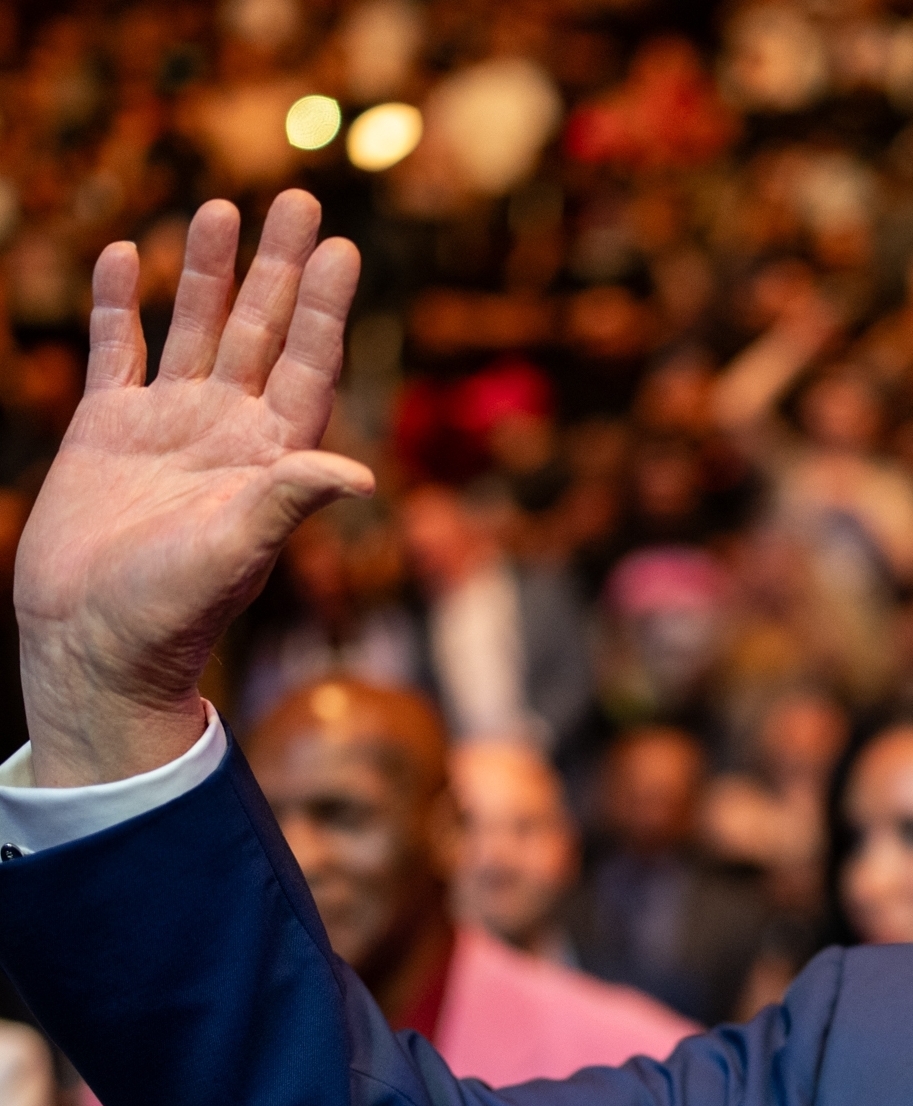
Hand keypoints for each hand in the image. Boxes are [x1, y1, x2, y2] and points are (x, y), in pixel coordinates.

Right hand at [15, 190, 373, 786]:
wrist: (96, 643)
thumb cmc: (173, 611)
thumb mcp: (238, 553)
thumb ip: (289, 503)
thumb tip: (360, 474)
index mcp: (269, 459)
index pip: (307, 366)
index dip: (323, 308)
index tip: (342, 248)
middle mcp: (226, 433)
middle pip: (262, 332)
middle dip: (280, 268)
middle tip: (302, 200)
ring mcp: (167, 427)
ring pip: (195, 329)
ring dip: (210, 272)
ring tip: (225, 208)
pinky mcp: (106, 431)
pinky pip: (117, 352)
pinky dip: (120, 307)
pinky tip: (127, 256)